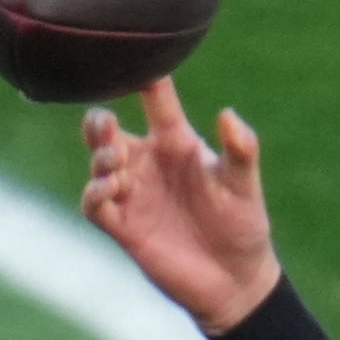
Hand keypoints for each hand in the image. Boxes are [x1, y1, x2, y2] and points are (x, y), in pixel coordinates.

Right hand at [81, 78, 281, 332]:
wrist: (236, 280)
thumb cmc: (242, 224)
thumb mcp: (244, 184)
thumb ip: (241, 149)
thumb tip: (228, 114)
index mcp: (176, 142)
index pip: (154, 99)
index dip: (142, 75)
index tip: (132, 60)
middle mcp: (149, 163)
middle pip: (108, 129)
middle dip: (98, 121)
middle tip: (106, 124)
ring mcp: (133, 194)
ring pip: (98, 163)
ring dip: (101, 157)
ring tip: (117, 163)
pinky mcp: (124, 227)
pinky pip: (95, 204)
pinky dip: (95, 193)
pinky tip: (110, 189)